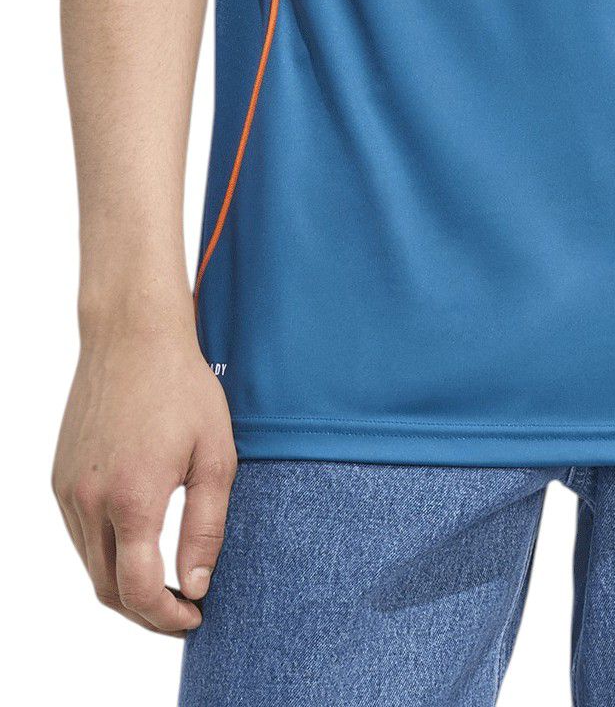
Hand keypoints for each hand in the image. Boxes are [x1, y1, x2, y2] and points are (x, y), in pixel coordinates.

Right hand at [52, 310, 236, 634]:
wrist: (132, 335)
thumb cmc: (183, 388)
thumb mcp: (215, 455)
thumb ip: (206, 527)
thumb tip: (197, 585)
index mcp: (131, 499)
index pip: (140, 591)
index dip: (168, 618)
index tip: (195, 617)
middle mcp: (90, 501)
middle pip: (109, 589)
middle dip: (146, 611)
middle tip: (184, 607)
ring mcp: (68, 491)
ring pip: (90, 565)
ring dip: (124, 585)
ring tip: (167, 579)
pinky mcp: (60, 478)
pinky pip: (80, 534)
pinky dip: (106, 552)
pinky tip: (138, 540)